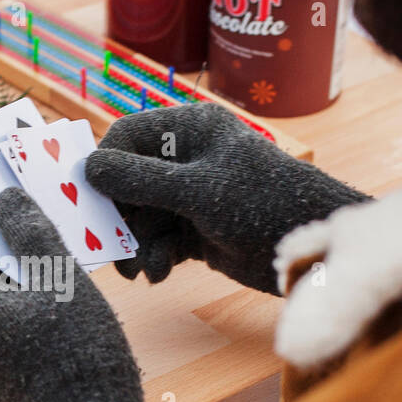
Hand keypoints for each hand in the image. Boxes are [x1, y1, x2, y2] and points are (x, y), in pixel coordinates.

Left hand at [0, 189, 144, 401]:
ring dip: (22, 287)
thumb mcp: (59, 277)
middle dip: (14, 255)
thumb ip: (30, 229)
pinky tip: (57, 313)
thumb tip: (7, 197)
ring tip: (63, 277)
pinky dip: (22, 317)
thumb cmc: (79, 350)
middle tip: (53, 238)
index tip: (22, 201)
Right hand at [85, 103, 369, 292]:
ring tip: (140, 268)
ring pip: (141, 217)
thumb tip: (89, 168)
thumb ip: (141, 180)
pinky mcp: (197, 232)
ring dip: (136, 243)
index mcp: (191, 130)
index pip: (128, 137)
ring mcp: (192, 197)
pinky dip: (155, 256)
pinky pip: (159, 240)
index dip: (104, 167)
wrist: (314, 252)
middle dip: (119, 216)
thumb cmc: (264, 204)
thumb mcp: (197, 190)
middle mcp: (188, 159)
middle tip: (109, 247)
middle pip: (128, 182)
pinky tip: (159, 272)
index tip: (86, 199)